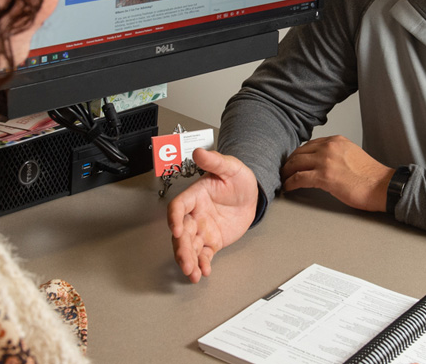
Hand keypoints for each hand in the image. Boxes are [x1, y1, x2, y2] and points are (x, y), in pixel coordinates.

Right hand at [167, 148, 258, 282]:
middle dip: (181, 248)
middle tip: (185, 261)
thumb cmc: (238, 180)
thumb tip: (200, 152)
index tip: (177, 229)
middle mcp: (195, 214)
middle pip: (182, 233)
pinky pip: (203, 255)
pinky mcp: (211, 242)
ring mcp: (202, 230)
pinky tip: (203, 272)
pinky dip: (202, 264)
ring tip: (192, 273)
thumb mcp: (231, 167)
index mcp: (195, 196)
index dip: (174, 218)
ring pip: (190, 247)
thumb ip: (215, 161)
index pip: (179, 206)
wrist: (251, 196)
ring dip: (188, 260)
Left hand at [280, 135, 392, 211]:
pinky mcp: (324, 177)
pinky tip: (287, 188)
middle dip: (289, 162)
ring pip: (295, 163)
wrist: (382, 186)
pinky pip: (299, 178)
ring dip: (286, 172)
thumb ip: (336, 154)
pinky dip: (290, 183)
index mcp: (337, 141)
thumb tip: (323, 163)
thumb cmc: (371, 176)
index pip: (310, 144)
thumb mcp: (352, 155)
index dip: (299, 154)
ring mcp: (326, 161)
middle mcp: (329, 147)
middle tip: (284, 171)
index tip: (293, 161)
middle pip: (299, 152)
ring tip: (283, 180)